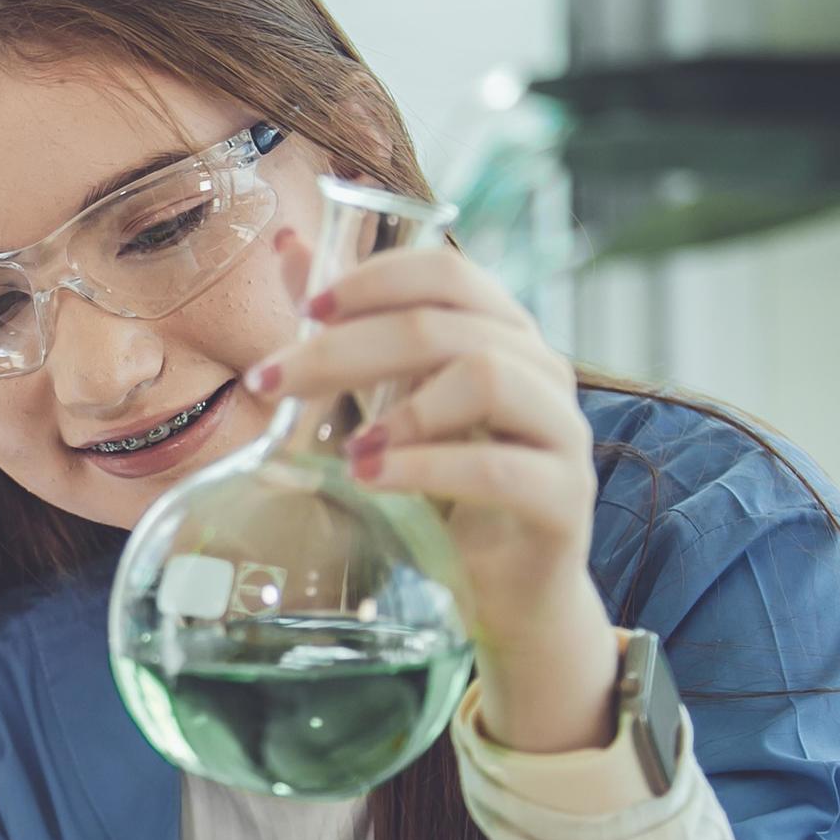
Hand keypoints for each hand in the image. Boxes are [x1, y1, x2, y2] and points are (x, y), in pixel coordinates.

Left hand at [249, 232, 617, 754]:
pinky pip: (498, 467)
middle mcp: (540, 369)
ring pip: (487, 376)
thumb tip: (288, 248)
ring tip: (346, 447)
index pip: (446, 272)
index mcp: (500, 333)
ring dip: (401, 408)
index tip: (306, 310)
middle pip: (447, 325)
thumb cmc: (442, 490)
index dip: (375, 278)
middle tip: (274, 382)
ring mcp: (561, 430)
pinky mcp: (565, 497)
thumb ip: (348, 332)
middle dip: (348, 348)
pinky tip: (373, 479)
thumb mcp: (385, 404)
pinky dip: (426, 467)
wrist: (501, 592)